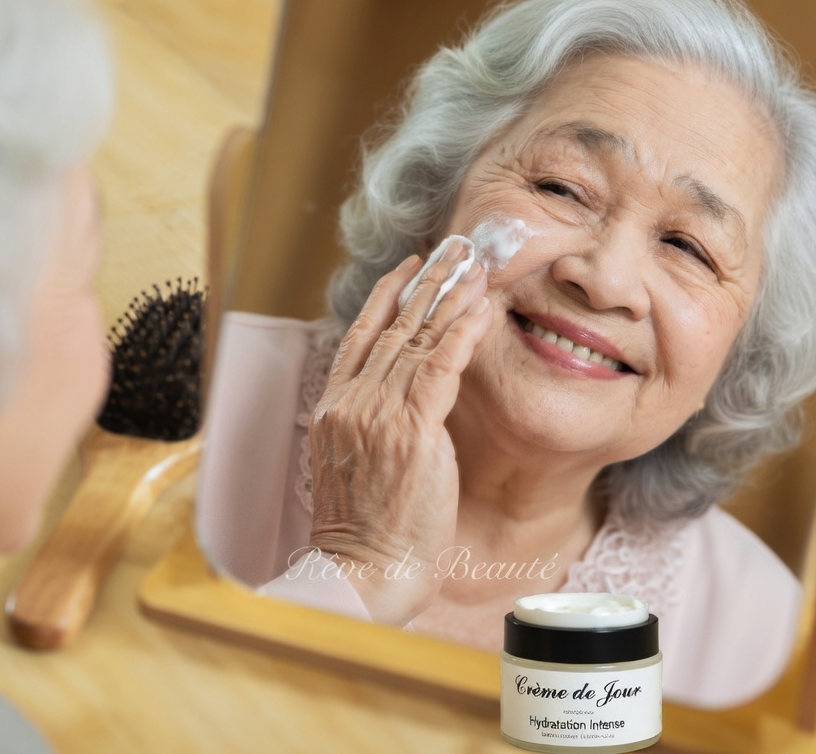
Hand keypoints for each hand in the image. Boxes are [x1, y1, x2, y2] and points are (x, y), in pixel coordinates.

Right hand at [307, 242, 492, 624]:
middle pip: (391, 326)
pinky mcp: (410, 431)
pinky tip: (480, 307)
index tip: (409, 267)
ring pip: (416, 340)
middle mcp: (351, 402)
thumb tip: (404, 402)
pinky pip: (440, 368)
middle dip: (425, 281)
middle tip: (451, 245)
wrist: (361, 570)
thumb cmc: (365, 530)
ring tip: (473, 262)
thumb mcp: (356, 465)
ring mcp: (377, 414)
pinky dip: (460, 333)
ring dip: (448, 295)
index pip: (360, 336)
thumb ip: (374, 424)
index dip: (386, 296)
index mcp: (334, 408)